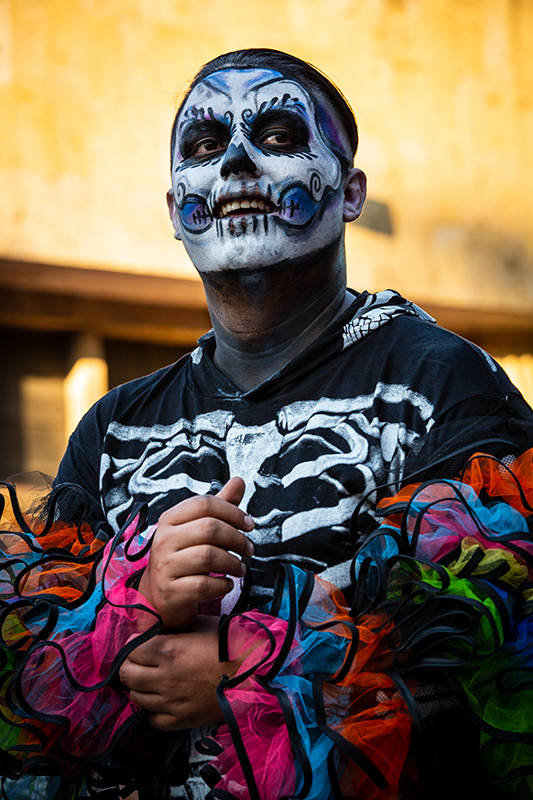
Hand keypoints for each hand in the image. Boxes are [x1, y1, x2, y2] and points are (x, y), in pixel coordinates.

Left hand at [119, 615, 236, 730]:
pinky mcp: (181, 720)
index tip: (139, 643)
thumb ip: (177, 629)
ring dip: (140, 687)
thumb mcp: (202, 625)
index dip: (133, 645)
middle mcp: (165, 677)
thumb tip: (160, 631)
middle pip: (126, 674)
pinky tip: (163, 701)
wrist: (254, 674)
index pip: (130, 650)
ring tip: (152, 680)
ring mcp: (171, 701)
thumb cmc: (231, 646)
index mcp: (168, 650)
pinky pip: (153, 719)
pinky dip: (154, 710)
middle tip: (140, 662)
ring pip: (136, 697)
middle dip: (129, 665)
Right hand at [138, 477, 253, 629]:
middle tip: (249, 549)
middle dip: (237, 539)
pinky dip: (223, 585)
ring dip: (233, 563)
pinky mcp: (171, 591)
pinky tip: (227, 583)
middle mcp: (164, 539)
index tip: (249, 524)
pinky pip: (204, 585)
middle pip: (210, 528)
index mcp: (170, 518)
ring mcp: (165, 566)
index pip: (205, 504)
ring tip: (240, 568)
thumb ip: (219, 505)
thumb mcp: (197, 527)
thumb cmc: (184, 555)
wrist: (159, 594)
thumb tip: (239, 480)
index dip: (232, 511)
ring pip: (209, 557)